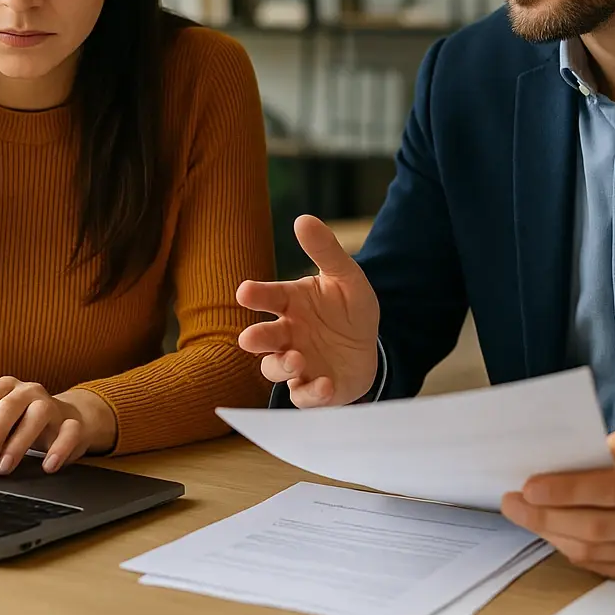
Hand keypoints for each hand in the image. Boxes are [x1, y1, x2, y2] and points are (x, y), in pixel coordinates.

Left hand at [0, 378, 116, 475]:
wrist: (67, 422)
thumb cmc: (22, 425)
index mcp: (5, 388)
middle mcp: (29, 391)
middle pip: (8, 407)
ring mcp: (53, 405)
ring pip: (38, 415)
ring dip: (19, 443)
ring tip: (5, 468)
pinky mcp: (74, 423)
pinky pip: (70, 431)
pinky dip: (59, 449)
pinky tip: (47, 466)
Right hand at [235, 214, 380, 407]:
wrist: (370, 347)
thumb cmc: (348, 309)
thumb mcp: (346, 277)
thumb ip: (325, 251)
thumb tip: (303, 218)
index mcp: (290, 303)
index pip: (268, 297)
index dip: (255, 294)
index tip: (245, 291)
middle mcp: (287, 334)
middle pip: (262, 338)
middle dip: (255, 339)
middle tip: (250, 338)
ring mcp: (297, 363)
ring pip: (275, 368)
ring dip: (281, 366)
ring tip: (296, 359)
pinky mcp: (312, 389)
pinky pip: (303, 396)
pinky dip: (310, 393)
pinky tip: (323, 384)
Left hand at [500, 428, 614, 582]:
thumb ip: (605, 449)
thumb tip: (556, 463)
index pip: (612, 489)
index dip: (566, 490)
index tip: (528, 486)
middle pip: (599, 525)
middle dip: (547, 515)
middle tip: (513, 503)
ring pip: (599, 551)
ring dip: (554, 534)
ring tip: (527, 516)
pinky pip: (608, 567)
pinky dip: (576, 551)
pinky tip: (556, 533)